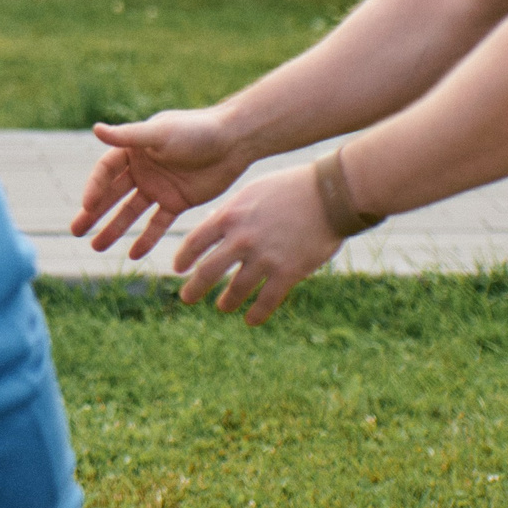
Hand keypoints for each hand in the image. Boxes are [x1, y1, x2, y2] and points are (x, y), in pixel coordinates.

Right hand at [70, 109, 251, 258]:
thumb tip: (95, 129)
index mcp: (134, 148)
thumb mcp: (161, 133)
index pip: (106, 171)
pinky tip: (133, 255)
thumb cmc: (196, 130)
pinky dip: (146, 239)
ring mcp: (158, 187)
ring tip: (97, 247)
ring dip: (114, 229)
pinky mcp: (177, 202)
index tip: (87, 207)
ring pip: (131, 212)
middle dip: (94, 212)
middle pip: (112, 194)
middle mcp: (142, 169)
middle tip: (76, 231)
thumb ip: (129, 136)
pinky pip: (158, 224)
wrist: (234, 142)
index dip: (95, 188)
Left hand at [170, 162, 342, 324]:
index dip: (184, 258)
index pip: (195, 242)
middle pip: (208, 271)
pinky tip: (250, 320)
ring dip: (226, 302)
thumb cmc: (290, 187)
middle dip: (194, 289)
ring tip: (223, 306)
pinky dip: (256, 314)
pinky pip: (266, 301)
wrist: (329, 195)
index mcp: (229, 216)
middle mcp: (241, 239)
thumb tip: (213, 224)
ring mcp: (264, 257)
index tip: (179, 269)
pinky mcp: (288, 272)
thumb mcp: (251, 192)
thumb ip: (231, 212)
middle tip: (187, 297)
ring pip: (237, 290)